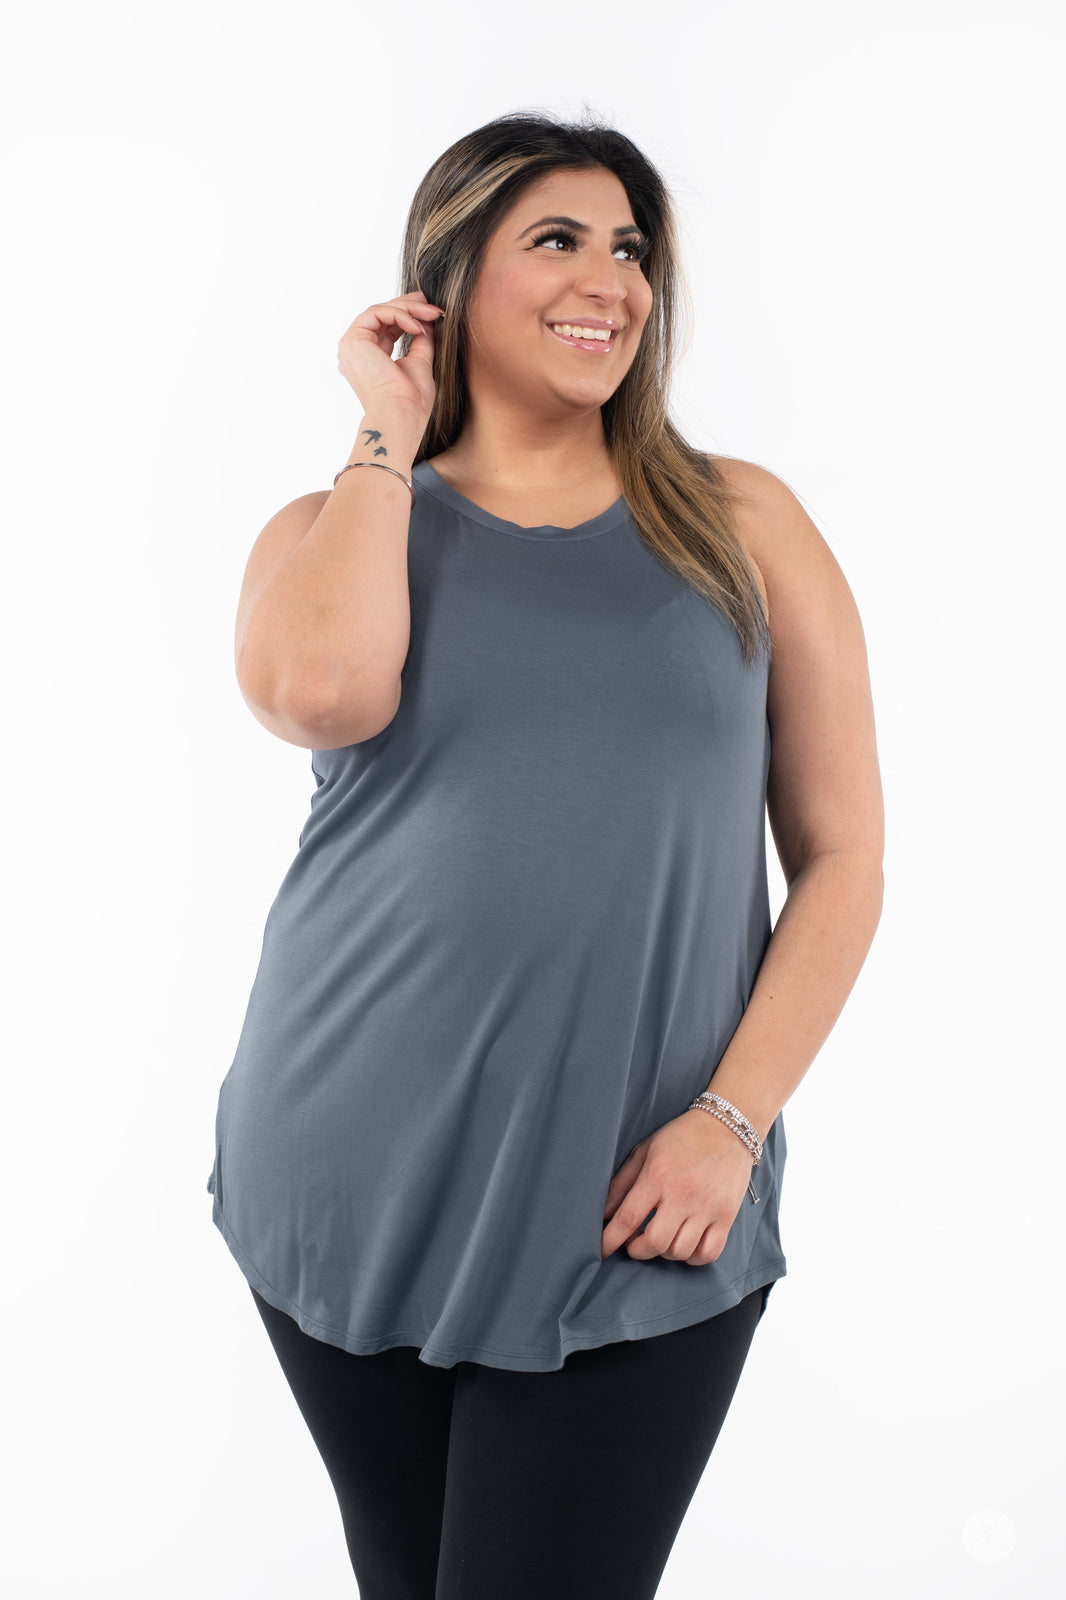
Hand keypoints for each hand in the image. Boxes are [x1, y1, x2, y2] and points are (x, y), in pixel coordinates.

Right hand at [337, 291, 444, 425]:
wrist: (400, 415)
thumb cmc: (410, 402)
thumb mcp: (420, 363)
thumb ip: (421, 341)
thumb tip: (428, 320)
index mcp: (369, 360)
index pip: (387, 327)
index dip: (410, 315)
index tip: (433, 312)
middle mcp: (357, 352)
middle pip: (383, 316)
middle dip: (411, 306)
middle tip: (434, 307)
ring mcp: (351, 346)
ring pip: (380, 311)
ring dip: (409, 308)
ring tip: (432, 315)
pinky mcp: (352, 340)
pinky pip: (377, 313)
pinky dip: (400, 315)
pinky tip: (418, 327)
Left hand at [600, 1109, 753, 1264]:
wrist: (728, 1126)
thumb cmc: (681, 1137)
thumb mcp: (645, 1151)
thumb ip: (622, 1183)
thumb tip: (602, 1213)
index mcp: (657, 1176)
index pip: (628, 1217)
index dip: (611, 1239)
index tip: (602, 1250)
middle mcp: (682, 1194)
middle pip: (655, 1242)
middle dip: (638, 1250)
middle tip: (635, 1242)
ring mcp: (707, 1207)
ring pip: (680, 1251)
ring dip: (664, 1253)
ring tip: (662, 1238)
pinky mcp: (727, 1215)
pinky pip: (708, 1253)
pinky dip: (693, 1257)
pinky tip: (686, 1244)